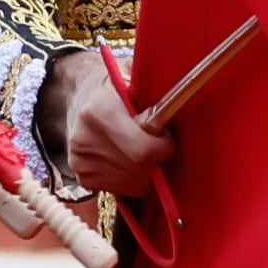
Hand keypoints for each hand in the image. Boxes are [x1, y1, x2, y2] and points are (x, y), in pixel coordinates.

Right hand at [41, 49, 173, 198]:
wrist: (80, 96)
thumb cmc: (117, 86)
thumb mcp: (136, 77)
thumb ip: (156, 93)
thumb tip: (187, 101)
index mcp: (100, 111)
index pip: (144, 150)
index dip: (165, 147)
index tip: (169, 137)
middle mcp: (85, 139)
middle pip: (142, 170)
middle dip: (158, 159)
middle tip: (159, 142)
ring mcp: (81, 162)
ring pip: (136, 184)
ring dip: (148, 171)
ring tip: (142, 148)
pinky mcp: (83, 178)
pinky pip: (123, 190)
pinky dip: (134, 179)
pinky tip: (129, 159)